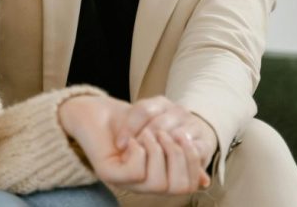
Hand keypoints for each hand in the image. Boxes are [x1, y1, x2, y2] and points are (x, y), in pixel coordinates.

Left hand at [58, 95, 209, 194]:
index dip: (194, 161)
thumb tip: (205, 181)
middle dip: (178, 154)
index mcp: (158, 175)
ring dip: (157, 151)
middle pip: (180, 187)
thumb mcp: (161, 128)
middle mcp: (143, 184)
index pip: (189, 184)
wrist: (91, 110)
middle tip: (164, 132)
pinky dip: (139, 150)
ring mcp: (126, 181)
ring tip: (148, 133)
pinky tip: (131, 139)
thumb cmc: (127, 118)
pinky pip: (136, 172)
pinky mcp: (109, 174)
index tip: (185, 135)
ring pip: (158, 183)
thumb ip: (181, 150)